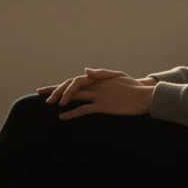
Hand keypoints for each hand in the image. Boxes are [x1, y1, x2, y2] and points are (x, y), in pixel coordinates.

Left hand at [36, 69, 154, 104]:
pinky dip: (71, 113)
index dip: (63, 84)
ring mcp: (99, 96)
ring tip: (49, 104)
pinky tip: (62, 117)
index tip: (51, 89)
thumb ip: (101, 73)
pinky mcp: (103, 107)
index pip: (76, 79)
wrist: (146, 97)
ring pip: (75, 95)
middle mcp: (97, 85)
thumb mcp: (118, 76)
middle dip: (55, 89)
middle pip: (71, 85)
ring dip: (60, 99)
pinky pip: (83, 110)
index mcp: (99, 78)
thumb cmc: (134, 87)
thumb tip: (85, 70)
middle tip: (42, 95)